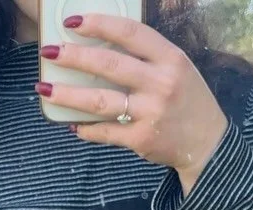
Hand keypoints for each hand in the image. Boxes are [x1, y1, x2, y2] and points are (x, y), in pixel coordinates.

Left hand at [37, 14, 228, 194]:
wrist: (207, 144)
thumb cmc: (188, 100)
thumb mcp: (177, 68)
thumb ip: (147, 55)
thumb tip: (102, 43)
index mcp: (170, 59)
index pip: (130, 33)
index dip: (98, 24)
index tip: (72, 22)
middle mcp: (160, 84)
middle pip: (108, 64)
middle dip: (74, 56)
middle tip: (49, 52)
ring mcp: (150, 113)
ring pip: (100, 101)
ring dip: (68, 95)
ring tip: (45, 89)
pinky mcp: (141, 139)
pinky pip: (105, 132)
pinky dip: (86, 128)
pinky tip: (72, 123)